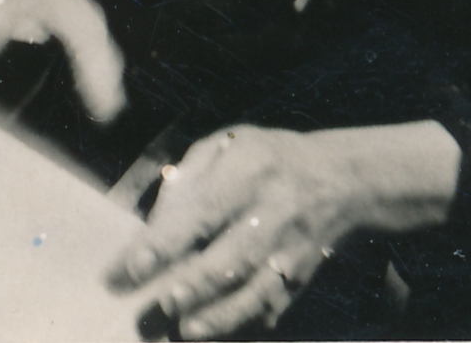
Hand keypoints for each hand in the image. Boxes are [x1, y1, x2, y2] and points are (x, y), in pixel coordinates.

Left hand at [107, 121, 461, 336]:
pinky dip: (242, 322)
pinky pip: (270, 306)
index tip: (131, 267)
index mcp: (249, 171)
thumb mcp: (226, 145)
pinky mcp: (299, 278)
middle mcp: (274, 213)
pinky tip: (212, 332)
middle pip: (232, 257)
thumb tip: (155, 222)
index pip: (202, 210)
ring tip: (183, 331)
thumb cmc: (264, 159)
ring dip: (218, 316)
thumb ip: (188, 178)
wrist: (339, 180)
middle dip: (192, 286)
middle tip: (156, 306)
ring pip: (255, 291)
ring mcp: (291, 251)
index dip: (166, 242)